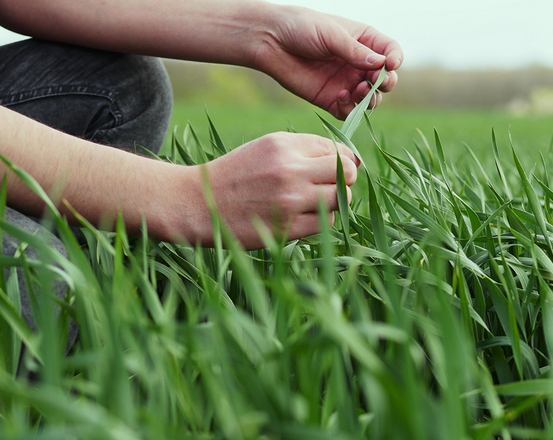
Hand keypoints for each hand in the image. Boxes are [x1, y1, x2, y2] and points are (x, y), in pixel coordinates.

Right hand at [187, 132, 358, 248]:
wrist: (197, 204)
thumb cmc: (237, 176)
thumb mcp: (266, 149)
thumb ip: (305, 151)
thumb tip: (355, 161)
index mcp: (283, 144)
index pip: (336, 148)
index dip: (339, 160)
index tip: (329, 170)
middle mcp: (289, 169)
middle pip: (347, 172)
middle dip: (344, 180)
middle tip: (327, 187)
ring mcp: (290, 199)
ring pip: (341, 199)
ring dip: (334, 202)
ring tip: (311, 202)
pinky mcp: (287, 227)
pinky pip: (326, 222)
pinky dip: (320, 220)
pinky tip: (299, 216)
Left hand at [252, 5, 402, 119]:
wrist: (271, 41)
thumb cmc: (302, 28)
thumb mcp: (331, 35)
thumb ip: (355, 51)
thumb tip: (381, 65)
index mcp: (364, 41)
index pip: (390, 52)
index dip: (395, 59)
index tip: (391, 64)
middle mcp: (358, 63)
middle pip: (385, 79)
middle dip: (385, 82)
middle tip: (373, 82)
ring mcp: (346, 82)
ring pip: (370, 99)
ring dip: (369, 98)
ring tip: (356, 90)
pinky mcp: (330, 99)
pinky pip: (348, 111)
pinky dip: (350, 110)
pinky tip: (339, 97)